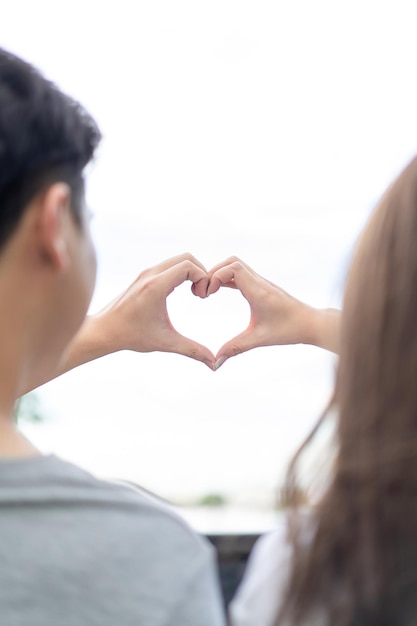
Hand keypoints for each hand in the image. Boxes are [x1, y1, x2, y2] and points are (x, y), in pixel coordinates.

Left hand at [88, 253, 215, 368]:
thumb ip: (192, 350)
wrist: (104, 330)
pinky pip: (169, 266)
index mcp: (156, 286)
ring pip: (177, 260)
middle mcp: (151, 274)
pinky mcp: (144, 276)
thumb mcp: (165, 342)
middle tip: (202, 294)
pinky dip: (180, 273)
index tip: (203, 297)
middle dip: (200, 272)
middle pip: (186, 258)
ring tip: (195, 294)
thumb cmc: (131, 336)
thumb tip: (214, 364)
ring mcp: (146, 273)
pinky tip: (182, 292)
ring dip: (191, 272)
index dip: (203, 278)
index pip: (188, 266)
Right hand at [196, 257, 335, 368]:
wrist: (312, 324)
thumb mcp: (259, 339)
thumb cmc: (289, 331)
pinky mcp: (263, 286)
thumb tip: (215, 363)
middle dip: (214, 272)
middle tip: (204, 291)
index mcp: (259, 291)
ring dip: (220, 274)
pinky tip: (219, 291)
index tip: (207, 294)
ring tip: (209, 291)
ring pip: (237, 265)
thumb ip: (235, 348)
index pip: (233, 268)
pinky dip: (228, 278)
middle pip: (232, 262)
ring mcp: (262, 282)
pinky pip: (242, 274)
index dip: (216, 276)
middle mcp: (260, 282)